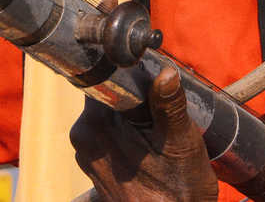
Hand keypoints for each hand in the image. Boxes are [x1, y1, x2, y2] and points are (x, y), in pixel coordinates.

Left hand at [70, 64, 219, 201]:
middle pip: (109, 95)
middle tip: (162, 113)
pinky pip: (111, 135)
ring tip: (158, 136)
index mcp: (95, 126)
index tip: (152, 82)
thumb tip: (166, 73)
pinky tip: (151, 150)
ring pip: (111, 115)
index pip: (105, 77)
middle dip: (136, 98)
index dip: (131, 73)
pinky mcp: (95, 167)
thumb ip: (170, 106)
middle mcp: (83, 138)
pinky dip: (130, 135)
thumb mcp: (181, 144)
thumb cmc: (177, 191)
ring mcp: (87, 155)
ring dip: (134, 118)